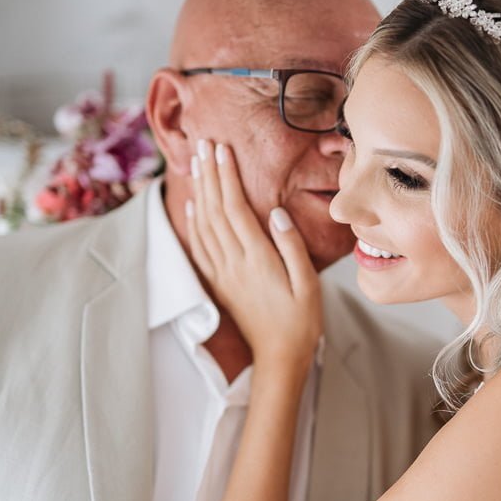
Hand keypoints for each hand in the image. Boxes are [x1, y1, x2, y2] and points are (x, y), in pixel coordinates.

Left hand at [184, 139, 321, 370]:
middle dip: (209, 173)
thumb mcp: (308, 283)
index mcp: (257, 259)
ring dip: (199, 191)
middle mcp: (234, 263)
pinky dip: (194, 222)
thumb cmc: (301, 321)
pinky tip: (192, 206)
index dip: (227, 176)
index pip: (236, 208)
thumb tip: (276, 212)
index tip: (222, 148)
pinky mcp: (220, 284)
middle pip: (215, 210)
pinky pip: (201, 247)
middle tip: (204, 142)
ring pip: (204, 224)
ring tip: (196, 163)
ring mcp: (223, 274)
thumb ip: (291, 245)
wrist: (279, 358)